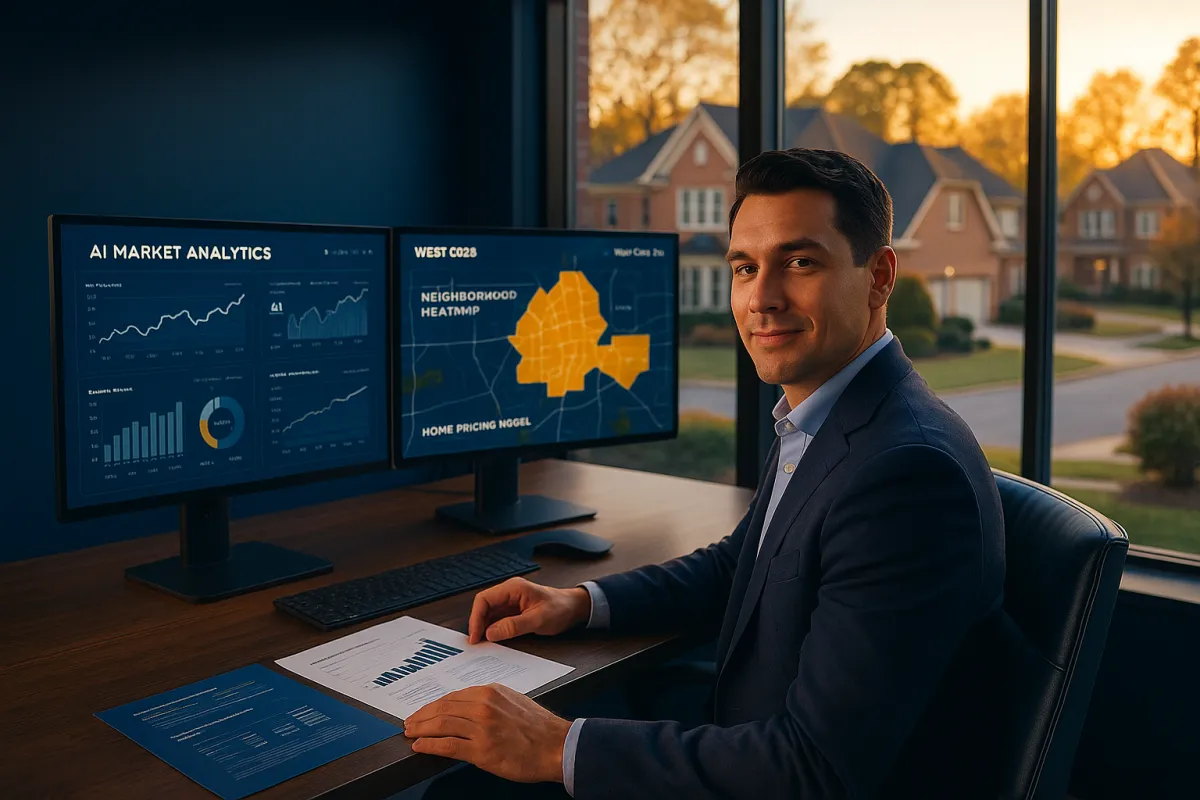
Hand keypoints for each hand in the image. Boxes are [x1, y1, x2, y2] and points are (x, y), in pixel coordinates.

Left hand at [404, 683, 571, 782]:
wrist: (557, 747)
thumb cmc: (539, 728)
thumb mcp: (513, 702)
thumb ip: (490, 702)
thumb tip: (467, 709)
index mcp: (490, 692)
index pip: (453, 696)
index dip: (433, 705)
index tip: (423, 712)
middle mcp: (483, 706)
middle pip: (443, 708)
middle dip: (422, 716)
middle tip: (409, 722)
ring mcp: (481, 728)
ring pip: (441, 724)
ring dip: (421, 729)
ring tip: (411, 733)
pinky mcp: (482, 750)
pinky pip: (448, 745)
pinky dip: (430, 745)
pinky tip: (420, 746)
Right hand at [468, 577, 590, 643]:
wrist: (574, 608)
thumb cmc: (560, 608)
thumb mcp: (538, 619)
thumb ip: (514, 626)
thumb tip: (490, 633)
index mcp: (513, 588)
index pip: (484, 599)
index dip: (476, 618)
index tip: (476, 635)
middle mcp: (509, 592)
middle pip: (484, 607)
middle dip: (478, 624)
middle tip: (476, 643)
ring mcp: (511, 601)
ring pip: (489, 614)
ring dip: (485, 628)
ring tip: (483, 644)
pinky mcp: (514, 611)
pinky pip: (498, 619)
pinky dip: (493, 630)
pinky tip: (493, 640)